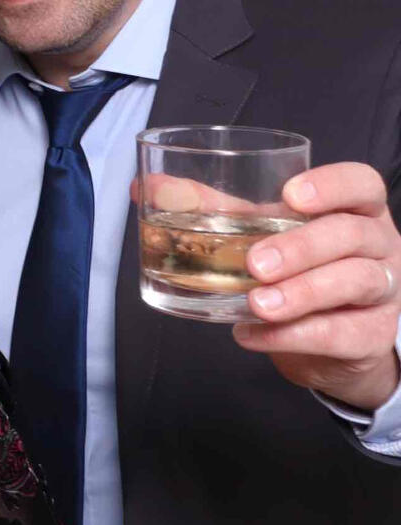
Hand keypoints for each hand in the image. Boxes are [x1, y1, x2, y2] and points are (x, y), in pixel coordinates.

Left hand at [232, 162, 400, 412]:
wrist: (332, 339)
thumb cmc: (300, 269)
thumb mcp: (264, 234)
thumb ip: (213, 209)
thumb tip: (147, 187)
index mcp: (354, 211)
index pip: (362, 185)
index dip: (333, 186)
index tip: (291, 196)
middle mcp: (378, 246)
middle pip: (353, 235)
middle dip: (302, 247)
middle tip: (255, 264)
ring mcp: (383, 291)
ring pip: (357, 281)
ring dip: (302, 293)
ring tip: (255, 304)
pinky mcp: (371, 335)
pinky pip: (343, 333)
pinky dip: (294, 335)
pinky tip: (254, 334)